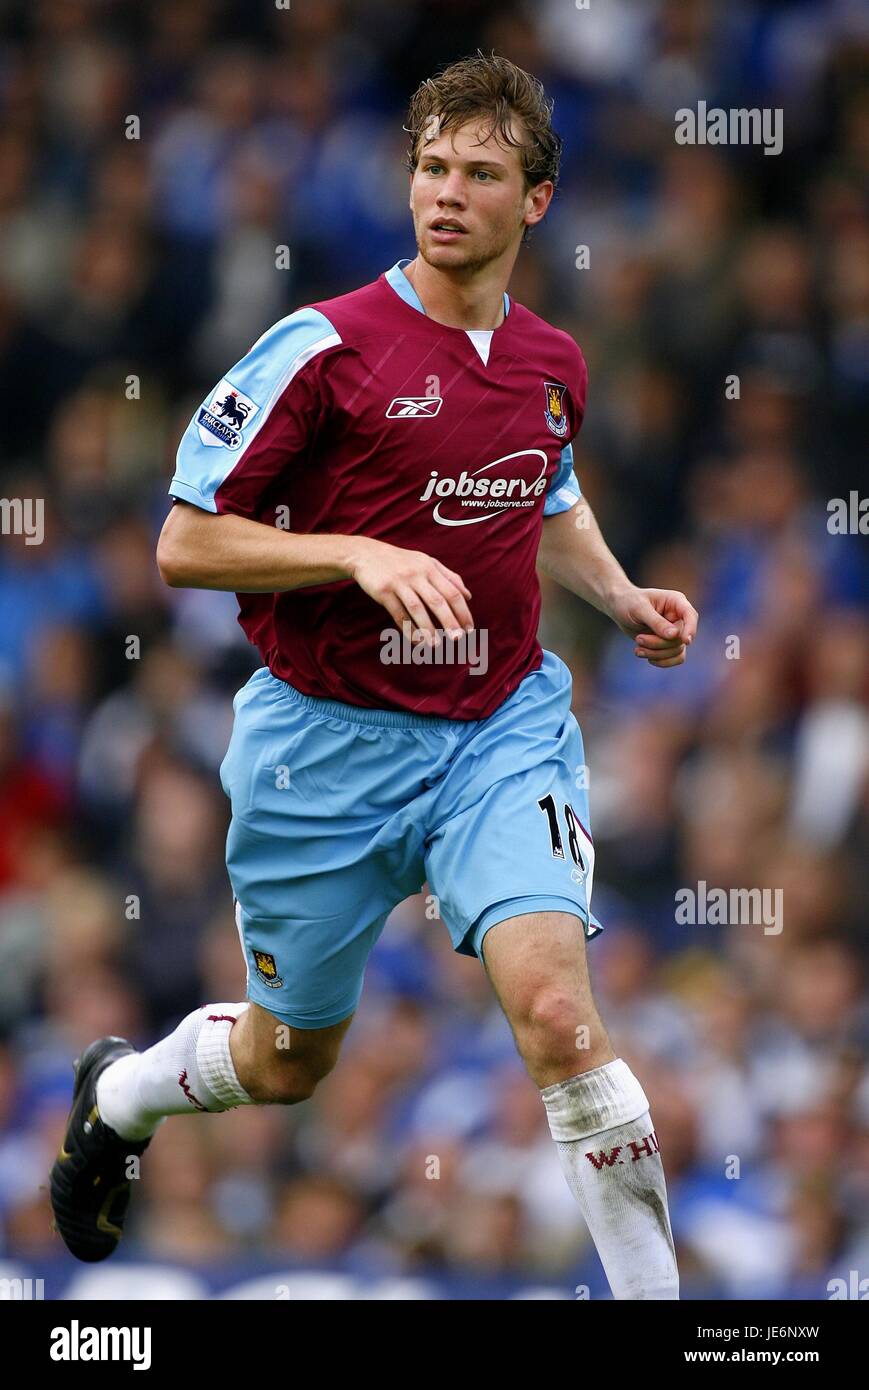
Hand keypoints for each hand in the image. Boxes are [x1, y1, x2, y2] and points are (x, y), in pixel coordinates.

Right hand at [348, 537, 473, 642]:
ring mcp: (399, 582)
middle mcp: (416, 574)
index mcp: (430, 567)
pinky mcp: (383, 591)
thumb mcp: (427, 562)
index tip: (469, 628)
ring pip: (417, 609)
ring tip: (436, 645)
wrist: (366, 554)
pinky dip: (408, 629)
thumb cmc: (401, 561)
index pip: (452, 592)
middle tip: (457, 639)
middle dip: (449, 622)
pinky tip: (416, 641)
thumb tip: (469, 595)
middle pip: (437, 601)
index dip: (463, 612)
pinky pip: (398, 613)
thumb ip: (449, 577)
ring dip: (428, 629)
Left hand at [608, 586, 698, 667]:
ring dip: (657, 654)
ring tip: (637, 649)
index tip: (685, 641)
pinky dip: (661, 661)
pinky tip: (645, 655)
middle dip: (659, 644)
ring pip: (678, 651)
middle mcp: (679, 616)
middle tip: (638, 639)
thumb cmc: (629, 602)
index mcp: (675, 601)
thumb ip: (656, 622)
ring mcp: (676, 631)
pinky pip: (675, 658)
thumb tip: (674, 635)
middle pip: (680, 638)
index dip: (691, 629)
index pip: (691, 616)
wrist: (619, 608)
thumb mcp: (639, 609)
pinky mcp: (669, 643)